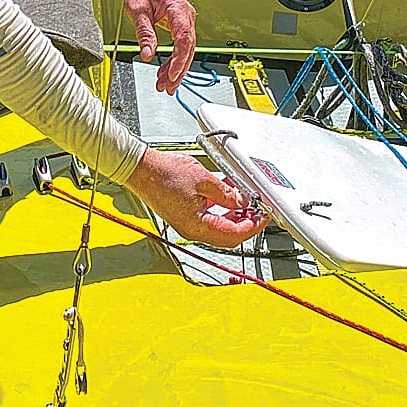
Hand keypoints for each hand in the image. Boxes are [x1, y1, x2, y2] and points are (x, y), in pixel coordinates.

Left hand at [123, 0, 195, 93]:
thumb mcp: (138, 11)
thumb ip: (145, 34)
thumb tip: (148, 54)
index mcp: (179, 10)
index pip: (184, 40)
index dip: (179, 61)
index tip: (171, 75)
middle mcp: (186, 15)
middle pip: (187, 49)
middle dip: (178, 70)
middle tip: (167, 86)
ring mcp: (184, 19)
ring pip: (185, 49)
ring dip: (175, 67)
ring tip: (165, 83)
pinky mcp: (179, 23)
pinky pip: (180, 44)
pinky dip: (173, 58)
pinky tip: (165, 70)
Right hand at [127, 149, 266, 248]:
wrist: (142, 169)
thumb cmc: (164, 174)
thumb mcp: (204, 181)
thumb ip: (228, 194)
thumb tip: (244, 201)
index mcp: (198, 226)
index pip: (234, 234)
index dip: (253, 225)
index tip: (264, 215)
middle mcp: (193, 230)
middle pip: (228, 236)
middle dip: (247, 224)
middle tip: (258, 211)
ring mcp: (188, 225)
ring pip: (220, 230)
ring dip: (235, 217)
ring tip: (246, 202)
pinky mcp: (185, 217)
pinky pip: (210, 221)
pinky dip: (223, 212)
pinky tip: (228, 198)